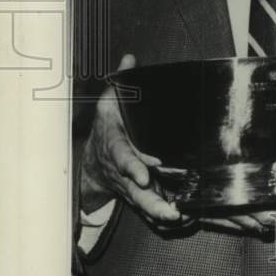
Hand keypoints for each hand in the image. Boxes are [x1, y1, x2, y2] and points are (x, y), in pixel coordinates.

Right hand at [80, 54, 183, 224]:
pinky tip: (183, 218)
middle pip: (135, 189)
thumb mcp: (109, 101)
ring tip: (178, 217)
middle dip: (151, 201)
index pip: (122, 157)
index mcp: (115, 146)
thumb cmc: (107, 128)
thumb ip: (122, 82)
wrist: (92, 162)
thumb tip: (130, 58)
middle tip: (169, 210)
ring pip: (144, 203)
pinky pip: (150, 207)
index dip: (131, 166)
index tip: (143, 174)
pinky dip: (162, 215)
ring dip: (159, 212)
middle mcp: (123, 170)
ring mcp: (131, 186)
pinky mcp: (140, 194)